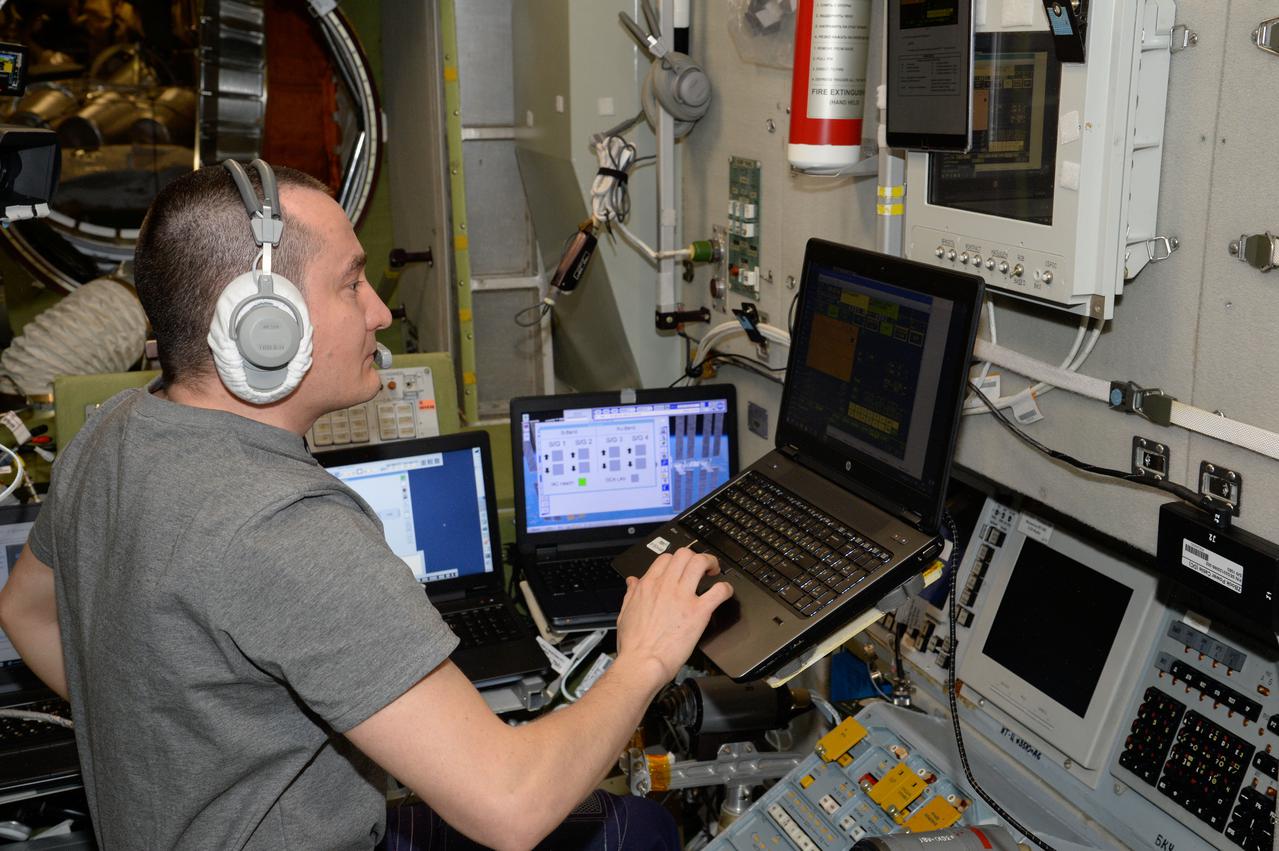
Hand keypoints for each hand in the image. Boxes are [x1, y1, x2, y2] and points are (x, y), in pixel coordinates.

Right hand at [614, 548, 732, 686]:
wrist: (642, 663)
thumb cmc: (634, 645)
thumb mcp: (624, 613)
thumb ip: (630, 594)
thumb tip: (632, 582)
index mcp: (648, 586)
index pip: (665, 558)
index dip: (676, 561)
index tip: (681, 568)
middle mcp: (666, 587)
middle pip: (684, 554)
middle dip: (695, 556)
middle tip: (701, 567)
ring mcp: (683, 597)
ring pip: (700, 563)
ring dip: (711, 563)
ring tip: (714, 572)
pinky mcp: (698, 612)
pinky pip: (718, 591)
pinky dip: (725, 589)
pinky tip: (725, 593)